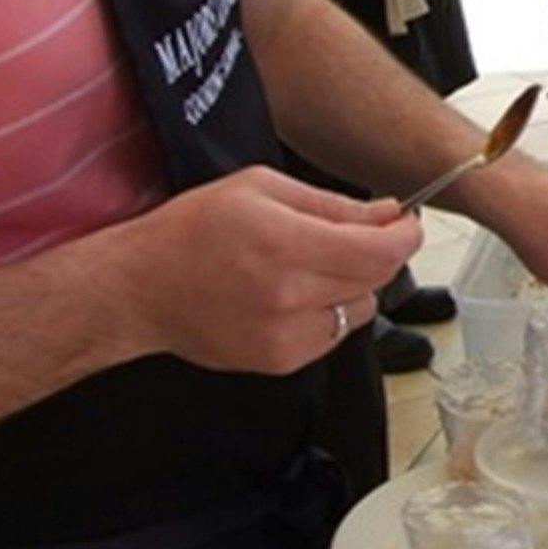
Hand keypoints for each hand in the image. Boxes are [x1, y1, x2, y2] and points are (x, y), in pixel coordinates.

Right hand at [111, 167, 421, 375]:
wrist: (141, 287)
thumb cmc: (192, 231)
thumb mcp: (262, 189)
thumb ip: (333, 204)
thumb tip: (386, 214)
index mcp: (285, 243)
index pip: (379, 251)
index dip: (405, 237)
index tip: (406, 225)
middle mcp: (288, 294)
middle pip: (376, 279)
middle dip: (380, 254)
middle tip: (362, 235)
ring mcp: (285, 334)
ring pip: (360, 308)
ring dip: (353, 284)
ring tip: (310, 266)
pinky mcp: (280, 359)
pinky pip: (333, 334)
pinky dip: (327, 312)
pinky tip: (291, 294)